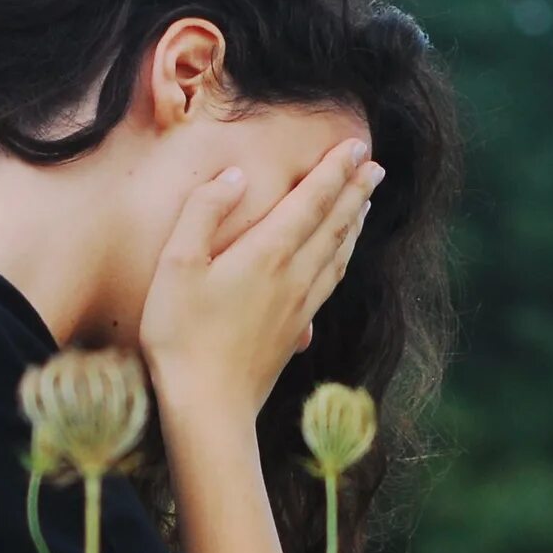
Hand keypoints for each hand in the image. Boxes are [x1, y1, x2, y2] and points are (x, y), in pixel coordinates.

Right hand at [139, 139, 382, 418]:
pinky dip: (342, 259)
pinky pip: (330, 283)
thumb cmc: (181, 335)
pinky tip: (340, 259)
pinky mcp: (295, 331)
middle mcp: (293, 275)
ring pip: (337, 254)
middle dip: (356, 191)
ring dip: (354, 223)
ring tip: (366, 203)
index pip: (312, 200)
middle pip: (334, 224)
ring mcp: (298, 306)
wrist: (209, 407)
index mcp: (267, 252)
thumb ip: (204, 212)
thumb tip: (236, 176)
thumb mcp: (176, 265)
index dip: (335, 171)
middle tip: (375, 166)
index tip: (356, 146)